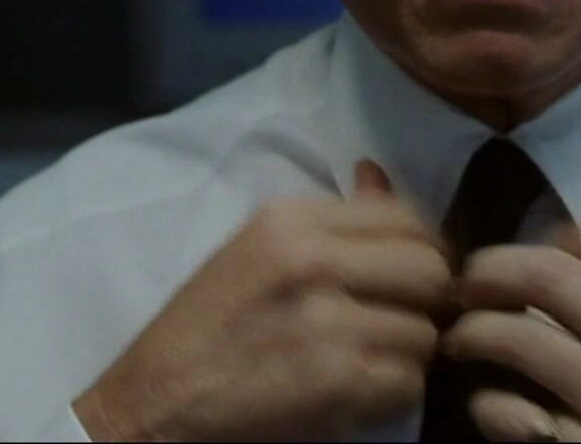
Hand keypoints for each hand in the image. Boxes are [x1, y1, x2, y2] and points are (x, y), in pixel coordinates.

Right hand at [73, 161, 451, 441]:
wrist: (150, 406)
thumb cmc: (203, 330)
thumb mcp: (254, 251)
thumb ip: (326, 220)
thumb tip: (377, 173)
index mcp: (290, 220)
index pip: (404, 217)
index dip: (423, 251)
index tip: (410, 280)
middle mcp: (312, 260)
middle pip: (429, 270)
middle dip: (425, 304)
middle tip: (400, 324)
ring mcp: (326, 321)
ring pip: (424, 332)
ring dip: (406, 356)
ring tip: (368, 362)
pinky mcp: (335, 380)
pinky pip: (407, 382)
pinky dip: (390, 395)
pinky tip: (356, 394)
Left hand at [444, 221, 580, 441]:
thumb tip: (571, 253)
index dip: (545, 241)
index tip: (525, 259)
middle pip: (548, 275)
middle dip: (489, 270)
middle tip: (464, 284)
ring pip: (518, 339)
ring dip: (472, 332)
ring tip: (460, 339)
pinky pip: (512, 416)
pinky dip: (489, 405)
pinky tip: (490, 406)